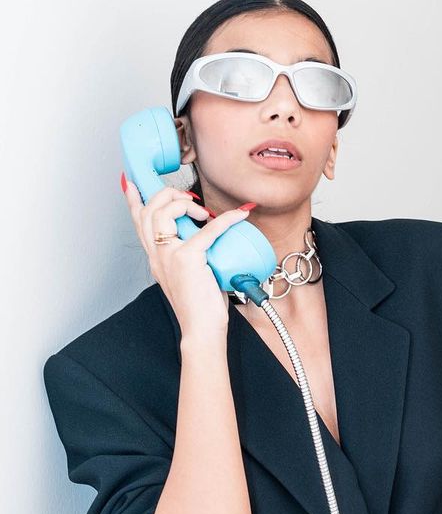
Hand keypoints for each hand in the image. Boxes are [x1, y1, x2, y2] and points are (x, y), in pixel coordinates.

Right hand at [120, 173, 253, 340]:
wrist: (201, 331)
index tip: (132, 183)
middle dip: (167, 195)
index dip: (134, 199)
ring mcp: (169, 255)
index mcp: (155, 258)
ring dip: (184, 203)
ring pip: (164, 212)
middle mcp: (157, 254)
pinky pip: (207, 230)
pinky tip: (237, 216)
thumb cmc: (200, 308)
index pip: (138, 222)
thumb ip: (191, 256)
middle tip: (189, 200)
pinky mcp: (188, 259)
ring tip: (203, 211)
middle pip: (149, 209)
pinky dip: (225, 220)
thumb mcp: (189, 276)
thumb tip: (211, 241)